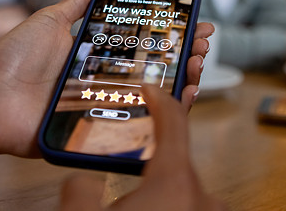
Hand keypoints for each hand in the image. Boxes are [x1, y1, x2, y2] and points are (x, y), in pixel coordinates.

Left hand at [0, 0, 212, 157]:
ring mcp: (106, 105)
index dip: (172, 35)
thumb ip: (76, 3)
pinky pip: (139, 124)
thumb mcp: (49, 21)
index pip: (145, 44)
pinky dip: (166, 114)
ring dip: (184, 81)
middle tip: (203, 44)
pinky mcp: (99, 128)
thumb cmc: (13, 59)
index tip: (196, 23)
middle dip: (186, 55)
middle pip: (158, 69)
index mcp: (98, 55)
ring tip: (197, 66)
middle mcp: (107, 79)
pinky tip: (182, 99)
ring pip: (156, 96)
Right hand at [59, 85, 225, 210]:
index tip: (148, 87)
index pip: (174, 120)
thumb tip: (79, 179)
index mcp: (174, 180)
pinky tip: (150, 202)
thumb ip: (79, 189)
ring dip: (164, 172)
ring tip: (140, 175)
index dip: (160, 97)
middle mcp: (200, 193)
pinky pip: (188, 199)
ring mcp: (207, 210)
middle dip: (159, 139)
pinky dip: (170, 193)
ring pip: (184, 179)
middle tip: (141, 131)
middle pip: (180, 150)